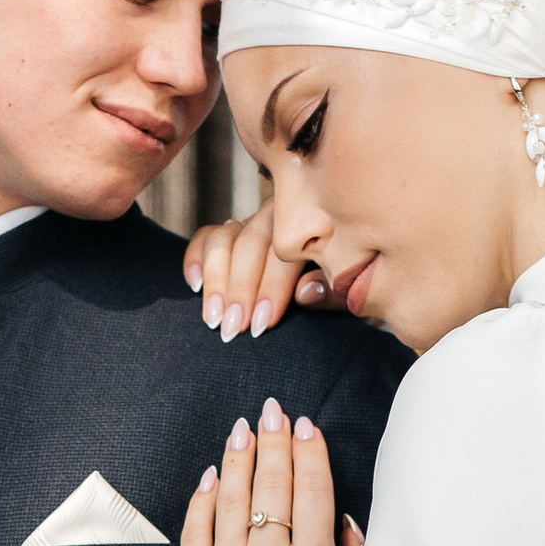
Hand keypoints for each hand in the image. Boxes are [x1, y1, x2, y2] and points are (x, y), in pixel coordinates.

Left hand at [180, 398, 345, 545]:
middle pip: (273, 486)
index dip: (309, 453)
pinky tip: (210, 476)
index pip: (313, 492)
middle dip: (274, 442)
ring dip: (238, 458)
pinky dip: (203, 499)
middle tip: (273, 410)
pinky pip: (196, 530)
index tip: (305, 426)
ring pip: (232, 499)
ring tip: (242, 429)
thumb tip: (343, 517)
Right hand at [184, 203, 334, 337]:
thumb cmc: (348, 292)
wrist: (340, 280)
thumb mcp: (350, 297)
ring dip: (216, 281)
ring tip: (214, 320)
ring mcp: (252, 223)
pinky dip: (196, 259)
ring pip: (224, 238)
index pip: (287, 249)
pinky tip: (194, 287)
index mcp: (316, 223)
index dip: (271, 287)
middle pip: (251, 241)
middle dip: (240, 289)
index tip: (263, 325)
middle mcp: (280, 216)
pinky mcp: (228, 235)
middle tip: (233, 329)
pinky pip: (205, 238)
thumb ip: (332, 295)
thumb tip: (305, 293)